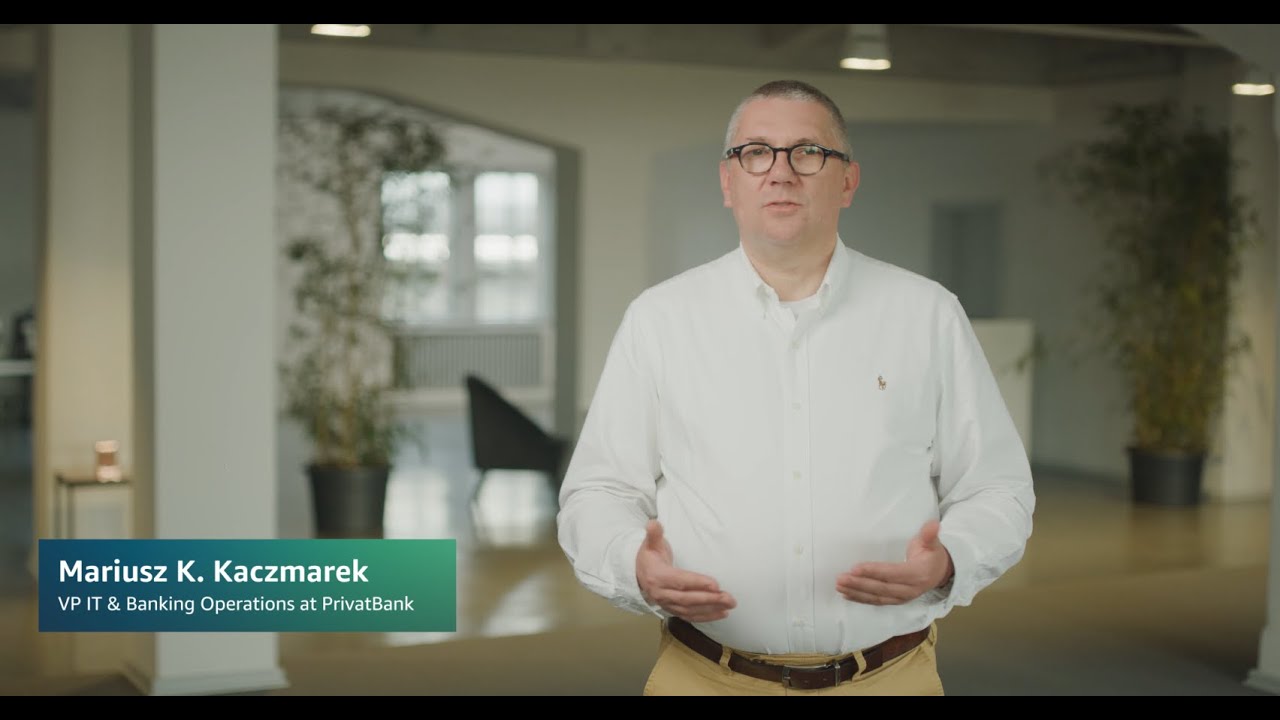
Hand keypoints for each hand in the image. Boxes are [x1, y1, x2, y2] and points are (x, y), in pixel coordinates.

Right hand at [636, 519, 735, 621]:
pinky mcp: (673, 610)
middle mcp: (661, 594)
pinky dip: (706, 616)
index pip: (680, 581)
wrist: (638, 574)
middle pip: (688, 599)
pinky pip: (690, 616)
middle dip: (710, 599)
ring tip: (729, 606)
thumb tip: (653, 523)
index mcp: (657, 577)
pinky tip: (721, 613)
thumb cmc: (649, 557)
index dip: (697, 583)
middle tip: (729, 598)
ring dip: (711, 609)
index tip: (715, 584)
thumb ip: (654, 533)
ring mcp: (667, 604)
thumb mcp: (650, 544)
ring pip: (690, 610)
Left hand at [836, 520, 953, 604]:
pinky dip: (861, 599)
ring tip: (839, 586)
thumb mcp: (933, 544)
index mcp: (918, 574)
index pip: (892, 573)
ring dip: (856, 592)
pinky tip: (846, 594)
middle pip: (881, 588)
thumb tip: (933, 524)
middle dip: (859, 584)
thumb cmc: (932, 556)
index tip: (856, 568)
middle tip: (841, 578)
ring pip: (876, 597)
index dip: (874, 571)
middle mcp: (910, 590)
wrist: (940, 573)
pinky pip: (876, 601)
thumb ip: (929, 535)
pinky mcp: (895, 600)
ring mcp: (902, 597)